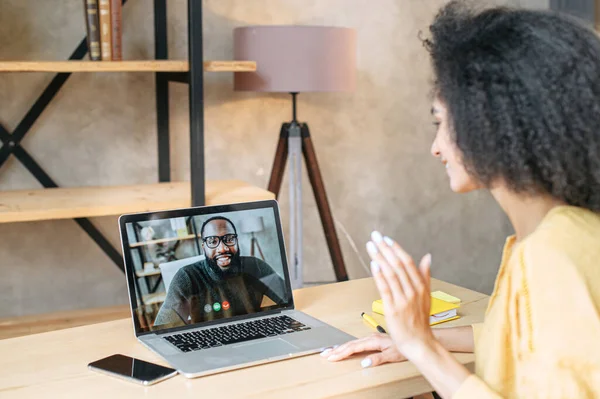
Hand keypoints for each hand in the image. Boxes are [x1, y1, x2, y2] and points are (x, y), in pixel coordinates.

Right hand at [321, 333, 406, 367]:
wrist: (415, 338)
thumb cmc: (406, 346)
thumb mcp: (393, 355)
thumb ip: (378, 358)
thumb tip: (364, 363)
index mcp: (374, 340)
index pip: (353, 347)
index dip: (341, 352)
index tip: (331, 356)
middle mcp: (372, 337)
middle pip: (350, 344)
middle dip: (336, 349)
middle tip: (325, 354)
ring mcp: (372, 338)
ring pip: (353, 343)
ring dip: (341, 347)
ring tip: (330, 351)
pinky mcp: (374, 339)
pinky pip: (358, 342)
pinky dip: (348, 346)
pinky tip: (345, 348)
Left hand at [367, 231, 434, 358]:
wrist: (419, 343)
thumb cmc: (420, 321)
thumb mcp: (426, 296)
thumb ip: (425, 276)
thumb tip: (428, 257)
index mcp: (421, 286)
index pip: (408, 262)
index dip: (396, 249)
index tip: (386, 238)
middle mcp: (413, 291)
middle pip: (397, 264)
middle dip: (385, 248)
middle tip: (375, 236)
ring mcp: (403, 300)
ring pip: (390, 274)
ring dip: (379, 257)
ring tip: (370, 246)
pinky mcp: (393, 309)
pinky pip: (385, 289)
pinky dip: (379, 275)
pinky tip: (373, 264)